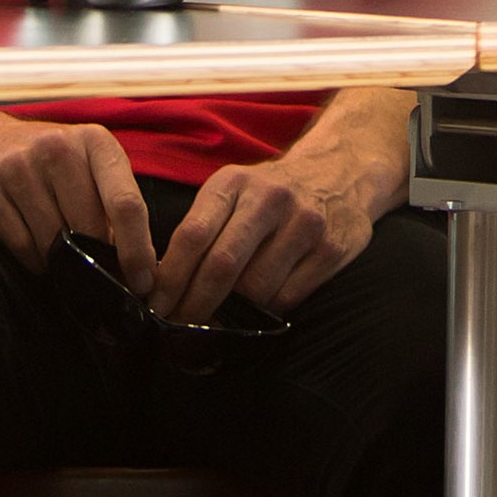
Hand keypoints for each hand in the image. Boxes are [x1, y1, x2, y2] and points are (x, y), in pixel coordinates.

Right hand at [0, 111, 155, 289]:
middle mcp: (57, 147)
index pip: (126, 204)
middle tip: (91, 268)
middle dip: (94, 258)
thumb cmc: (45, 163)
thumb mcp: (87, 166)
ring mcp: (16, 164)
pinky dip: (28, 258)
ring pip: (52, 242)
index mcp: (95, 142)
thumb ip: (114, 205)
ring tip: (54, 249)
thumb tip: (140, 269)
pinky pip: (18, 244)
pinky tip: (28, 244)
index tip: (143, 283)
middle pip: (88, 230)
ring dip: (58, 261)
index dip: (138, 250)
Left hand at [154, 142, 385, 322]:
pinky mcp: (332, 248)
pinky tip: (257, 308)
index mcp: (235, 182)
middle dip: (195, 304)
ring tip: (220, 317)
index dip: (171, 277)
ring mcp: (305, 223)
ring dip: (232, 311)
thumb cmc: (270, 192)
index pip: (193, 235)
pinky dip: (266, 311)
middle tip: (180, 326)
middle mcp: (270, 199)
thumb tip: (164, 283)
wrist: (339, 171)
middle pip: (222, 265)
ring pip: (256, 288)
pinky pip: (288, 296)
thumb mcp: (233, 191)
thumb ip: (202, 227)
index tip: (157, 305)